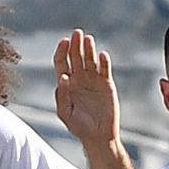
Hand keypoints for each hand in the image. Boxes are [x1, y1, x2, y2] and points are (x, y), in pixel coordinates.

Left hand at [53, 30, 121, 147]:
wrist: (98, 136)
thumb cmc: (79, 126)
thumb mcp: (65, 113)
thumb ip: (62, 95)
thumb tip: (62, 77)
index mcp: (66, 84)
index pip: (62, 62)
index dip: (62, 51)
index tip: (64, 42)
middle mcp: (79, 78)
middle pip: (76, 57)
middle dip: (75, 44)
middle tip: (77, 33)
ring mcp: (93, 80)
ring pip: (90, 60)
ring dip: (89, 49)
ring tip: (88, 39)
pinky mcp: (106, 84)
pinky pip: (104, 69)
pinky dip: (104, 62)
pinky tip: (102, 55)